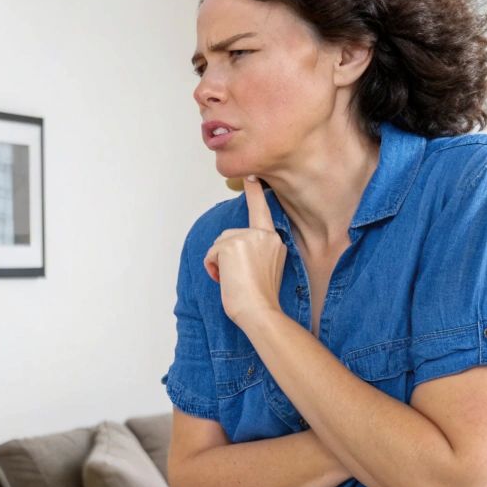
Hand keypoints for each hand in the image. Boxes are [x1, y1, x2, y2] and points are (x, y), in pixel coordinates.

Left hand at [203, 174, 285, 329]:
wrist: (260, 311)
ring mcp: (249, 237)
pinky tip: (225, 278)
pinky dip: (213, 267)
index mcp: (274, 240)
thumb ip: (256, 252)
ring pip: (220, 244)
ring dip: (219, 263)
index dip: (255, 192)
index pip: (263, 211)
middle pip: (230, 235)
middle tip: (238, 278)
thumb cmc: (261, 298)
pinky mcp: (232, 243)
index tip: (251, 175)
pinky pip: (212, 252)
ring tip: (234, 280)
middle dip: (225, 256)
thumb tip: (234, 249)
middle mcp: (264, 234)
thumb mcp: (265, 269)